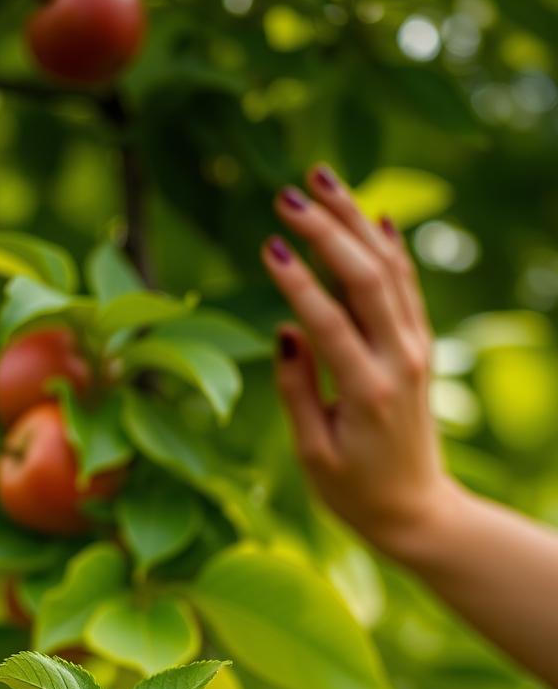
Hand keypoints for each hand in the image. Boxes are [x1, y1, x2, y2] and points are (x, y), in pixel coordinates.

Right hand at [261, 163, 454, 560]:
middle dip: (326, 230)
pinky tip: (372, 215)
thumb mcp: (313, 454)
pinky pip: (407, 285)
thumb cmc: (354, 492)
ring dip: (355, 220)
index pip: (329, 321)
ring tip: (322, 178)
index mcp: (367, 392)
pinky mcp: (421, 348)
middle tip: (287, 194)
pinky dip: (391, 247)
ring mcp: (416, 350)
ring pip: (388, 270)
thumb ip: (297, 392)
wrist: (416, 510)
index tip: (267, 244)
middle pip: (365, 278)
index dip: (296, 281)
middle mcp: (400, 361)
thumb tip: (287, 330)